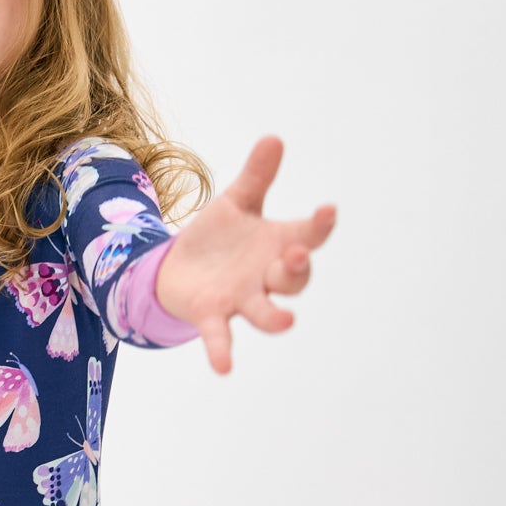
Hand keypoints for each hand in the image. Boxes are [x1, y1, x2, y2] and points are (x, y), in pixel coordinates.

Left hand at [156, 135, 336, 374]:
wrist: (178, 268)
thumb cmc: (218, 237)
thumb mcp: (236, 203)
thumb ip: (256, 177)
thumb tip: (273, 138)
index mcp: (277, 244)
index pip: (308, 237)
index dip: (319, 227)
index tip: (328, 212)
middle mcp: (265, 276)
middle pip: (293, 279)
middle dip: (295, 270)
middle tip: (292, 256)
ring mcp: (241, 298)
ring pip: (265, 311)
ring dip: (275, 316)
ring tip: (285, 322)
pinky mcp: (212, 315)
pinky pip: (220, 335)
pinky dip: (222, 350)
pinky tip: (223, 368)